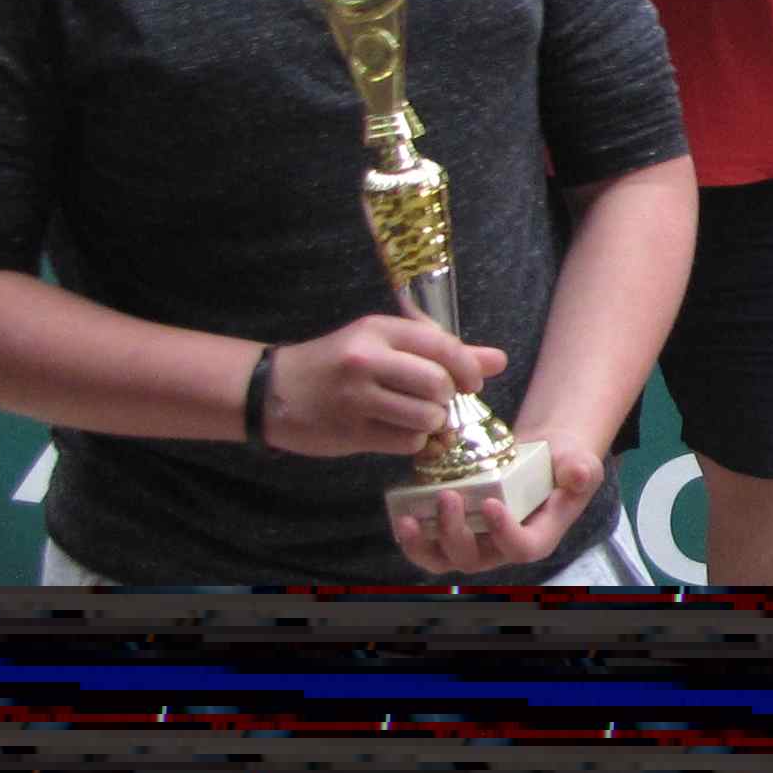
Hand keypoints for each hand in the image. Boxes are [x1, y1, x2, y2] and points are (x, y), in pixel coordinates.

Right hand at [261, 311, 484, 459]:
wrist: (273, 390)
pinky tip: (398, 432)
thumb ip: (442, 351)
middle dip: (448, 398)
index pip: (444, 346)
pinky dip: (413, 442)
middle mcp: (367, 360)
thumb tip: (499, 360)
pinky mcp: (350, 432)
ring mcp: (356, 397)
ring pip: (426, 416)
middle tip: (437, 401)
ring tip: (418, 419)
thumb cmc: (337, 365)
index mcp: (379, 330)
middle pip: (438, 384)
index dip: (468, 368)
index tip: (470, 383)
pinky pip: (406, 442)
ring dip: (433, 424)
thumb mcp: (383, 343)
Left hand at [388, 433, 606, 575]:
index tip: (492, 503)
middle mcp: (500, 549)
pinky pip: (426, 544)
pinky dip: (411, 534)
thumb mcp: (580, 463)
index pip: (520, 549)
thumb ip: (581, 470)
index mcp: (536, 539)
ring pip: (443, 559)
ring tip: (409, 519)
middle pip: (472, 559)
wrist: (540, 458)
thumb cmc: (562, 464)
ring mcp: (473, 543)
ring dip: (422, 545)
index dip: (505, 533)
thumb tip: (577, 473)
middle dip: (455, 534)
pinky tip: (400, 511)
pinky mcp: (451, 530)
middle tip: (449, 497)